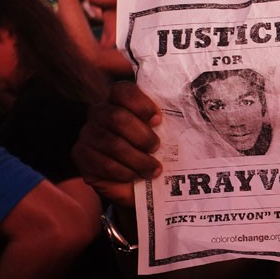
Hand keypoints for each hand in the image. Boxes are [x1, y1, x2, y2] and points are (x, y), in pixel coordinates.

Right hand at [72, 82, 162, 207]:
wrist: (139, 187)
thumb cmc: (154, 156)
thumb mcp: (166, 137)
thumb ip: (172, 123)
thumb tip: (199, 113)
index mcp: (120, 102)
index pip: (123, 90)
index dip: (141, 104)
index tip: (158, 120)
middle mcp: (100, 114)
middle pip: (117, 117)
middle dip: (142, 136)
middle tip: (156, 148)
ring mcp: (87, 134)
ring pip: (112, 144)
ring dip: (138, 160)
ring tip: (153, 169)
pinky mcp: (80, 155)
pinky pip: (103, 164)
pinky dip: (125, 172)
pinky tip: (134, 176)